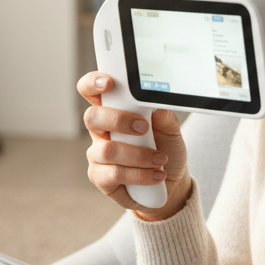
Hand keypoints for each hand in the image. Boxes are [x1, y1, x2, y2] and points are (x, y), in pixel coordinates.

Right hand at [78, 71, 192, 220]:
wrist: (172, 181)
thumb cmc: (165, 148)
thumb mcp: (171, 129)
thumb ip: (162, 114)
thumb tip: (155, 100)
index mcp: (113, 110)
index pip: (92, 91)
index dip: (93, 83)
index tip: (108, 83)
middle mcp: (100, 131)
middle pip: (92, 117)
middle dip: (119, 120)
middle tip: (144, 128)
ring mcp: (97, 155)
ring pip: (107, 150)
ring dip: (139, 155)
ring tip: (160, 159)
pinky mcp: (100, 177)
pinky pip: (114, 174)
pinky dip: (140, 174)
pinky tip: (156, 175)